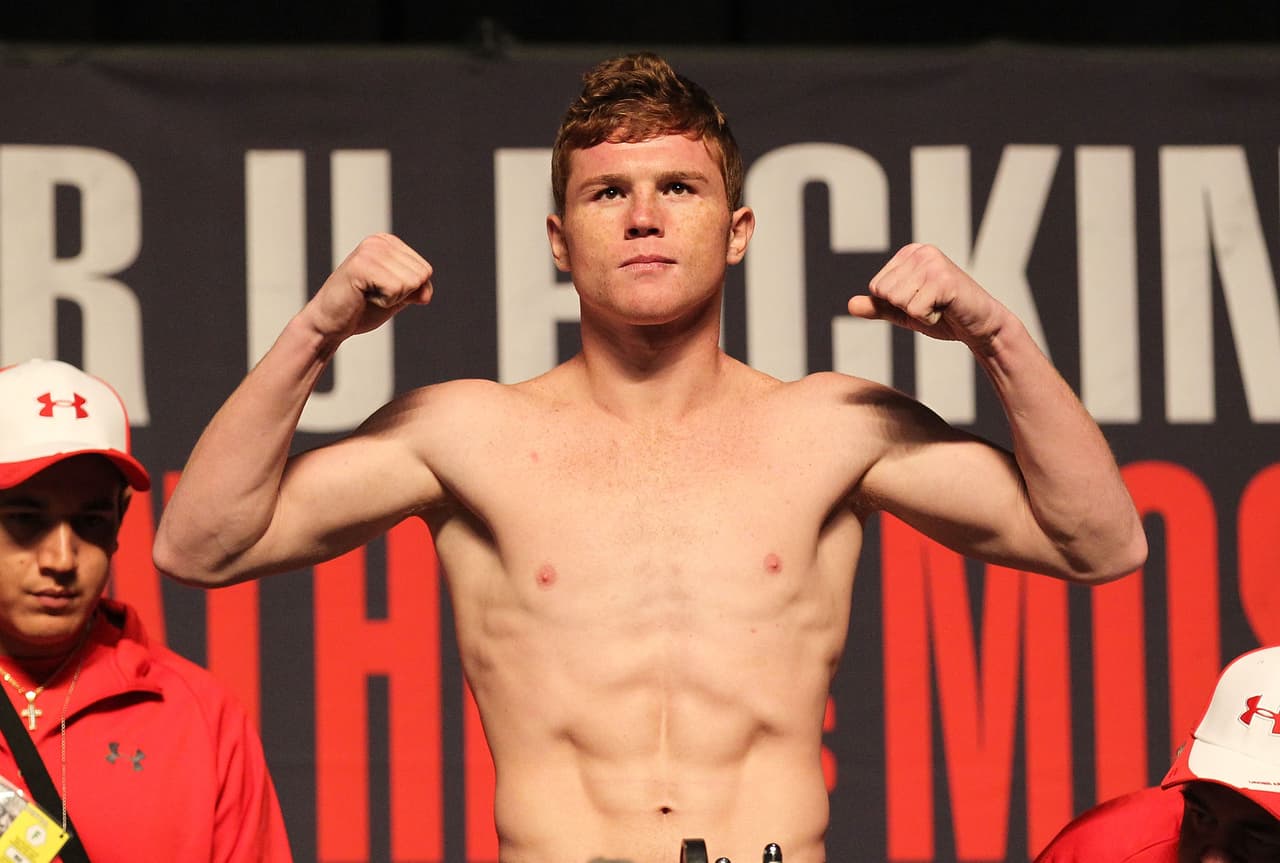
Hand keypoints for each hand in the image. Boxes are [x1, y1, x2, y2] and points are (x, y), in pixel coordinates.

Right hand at [305, 233, 434, 337]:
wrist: (329, 323)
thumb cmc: (361, 309)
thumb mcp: (399, 296)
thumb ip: (417, 290)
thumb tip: (426, 293)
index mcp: (389, 243)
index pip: (425, 271)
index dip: (408, 291)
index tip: (381, 290)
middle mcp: (379, 241)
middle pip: (421, 275)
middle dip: (402, 294)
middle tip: (373, 295)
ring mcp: (369, 251)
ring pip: (411, 283)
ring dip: (392, 298)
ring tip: (367, 295)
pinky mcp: (361, 265)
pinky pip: (396, 290)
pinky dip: (384, 302)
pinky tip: (363, 297)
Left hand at [847, 243, 1008, 350]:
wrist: (981, 326)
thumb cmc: (946, 316)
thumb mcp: (905, 311)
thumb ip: (879, 307)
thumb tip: (849, 305)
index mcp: (909, 253)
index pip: (877, 287)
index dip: (897, 304)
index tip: (923, 300)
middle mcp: (921, 252)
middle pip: (885, 293)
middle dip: (907, 308)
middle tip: (933, 305)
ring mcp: (933, 263)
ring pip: (898, 301)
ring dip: (919, 314)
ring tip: (940, 306)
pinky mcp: (943, 280)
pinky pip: (914, 310)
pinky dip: (929, 319)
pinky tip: (947, 310)